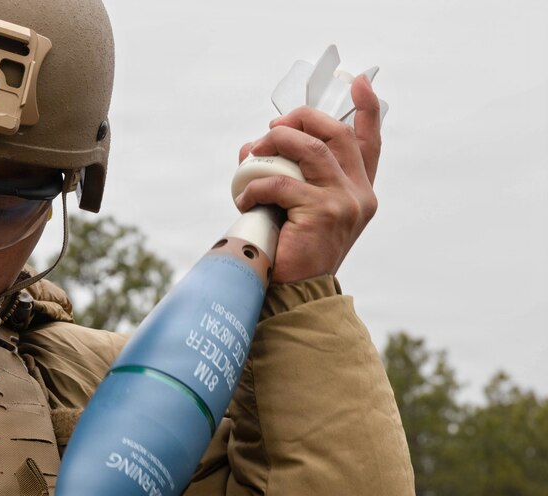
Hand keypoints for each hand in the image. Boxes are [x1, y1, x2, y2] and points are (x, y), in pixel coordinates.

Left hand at [235, 74, 380, 282]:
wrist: (297, 296)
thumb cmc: (293, 254)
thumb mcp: (295, 210)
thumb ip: (286, 177)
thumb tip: (251, 148)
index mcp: (359, 191)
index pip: (369, 142)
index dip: (367, 108)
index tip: (358, 81)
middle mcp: (360, 194)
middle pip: (335, 134)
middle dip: (301, 120)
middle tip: (272, 128)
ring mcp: (345, 202)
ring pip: (310, 149)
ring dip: (275, 144)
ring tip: (254, 154)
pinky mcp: (323, 213)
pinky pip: (281, 183)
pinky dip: (256, 185)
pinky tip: (244, 198)